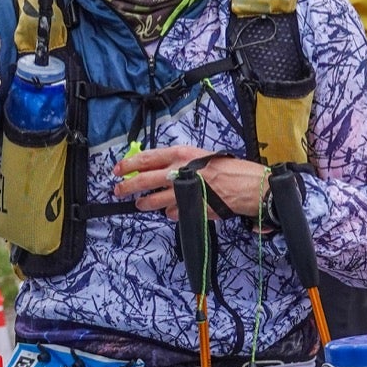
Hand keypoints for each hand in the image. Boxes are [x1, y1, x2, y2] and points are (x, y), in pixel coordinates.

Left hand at [112, 145, 269, 221]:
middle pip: (144, 180)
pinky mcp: (191, 208)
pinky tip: (170, 211)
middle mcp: (180, 171)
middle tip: (118, 190)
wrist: (249, 185)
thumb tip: (154, 169)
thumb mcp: (199, 156)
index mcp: (181, 154)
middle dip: (127, 186)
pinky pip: (173, 212)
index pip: (146, 158)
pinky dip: (170, 212)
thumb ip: (177, 162)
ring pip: (154, 200)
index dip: (128, 164)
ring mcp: (185, 192)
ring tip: (140, 204)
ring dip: (144, 203)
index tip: (117, 170)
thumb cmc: (228, 168)